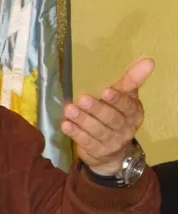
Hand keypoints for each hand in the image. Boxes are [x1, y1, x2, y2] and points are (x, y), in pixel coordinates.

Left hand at [61, 58, 153, 175]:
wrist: (112, 151)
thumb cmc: (115, 114)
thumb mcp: (124, 97)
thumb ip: (131, 80)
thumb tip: (148, 61)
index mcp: (133, 113)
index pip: (127, 106)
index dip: (117, 99)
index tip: (105, 91)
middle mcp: (125, 128)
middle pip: (111, 118)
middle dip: (96, 108)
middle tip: (82, 99)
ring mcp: (112, 142)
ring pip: (97, 130)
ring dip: (82, 120)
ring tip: (69, 110)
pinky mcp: (97, 152)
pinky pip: (86, 142)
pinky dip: (75, 133)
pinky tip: (65, 124)